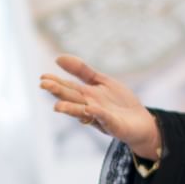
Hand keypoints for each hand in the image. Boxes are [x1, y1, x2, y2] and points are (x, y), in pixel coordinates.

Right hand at [39, 55, 160, 159]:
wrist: (142, 123)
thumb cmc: (119, 102)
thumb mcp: (101, 81)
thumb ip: (82, 70)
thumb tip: (57, 58)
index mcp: (85, 96)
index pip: (68, 87)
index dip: (55, 82)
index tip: (42, 77)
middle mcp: (89, 107)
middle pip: (72, 99)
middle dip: (58, 92)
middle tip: (44, 85)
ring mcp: (100, 117)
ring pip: (83, 112)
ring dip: (70, 109)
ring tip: (57, 106)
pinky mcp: (114, 125)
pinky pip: (105, 119)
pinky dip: (98, 114)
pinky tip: (91, 108)